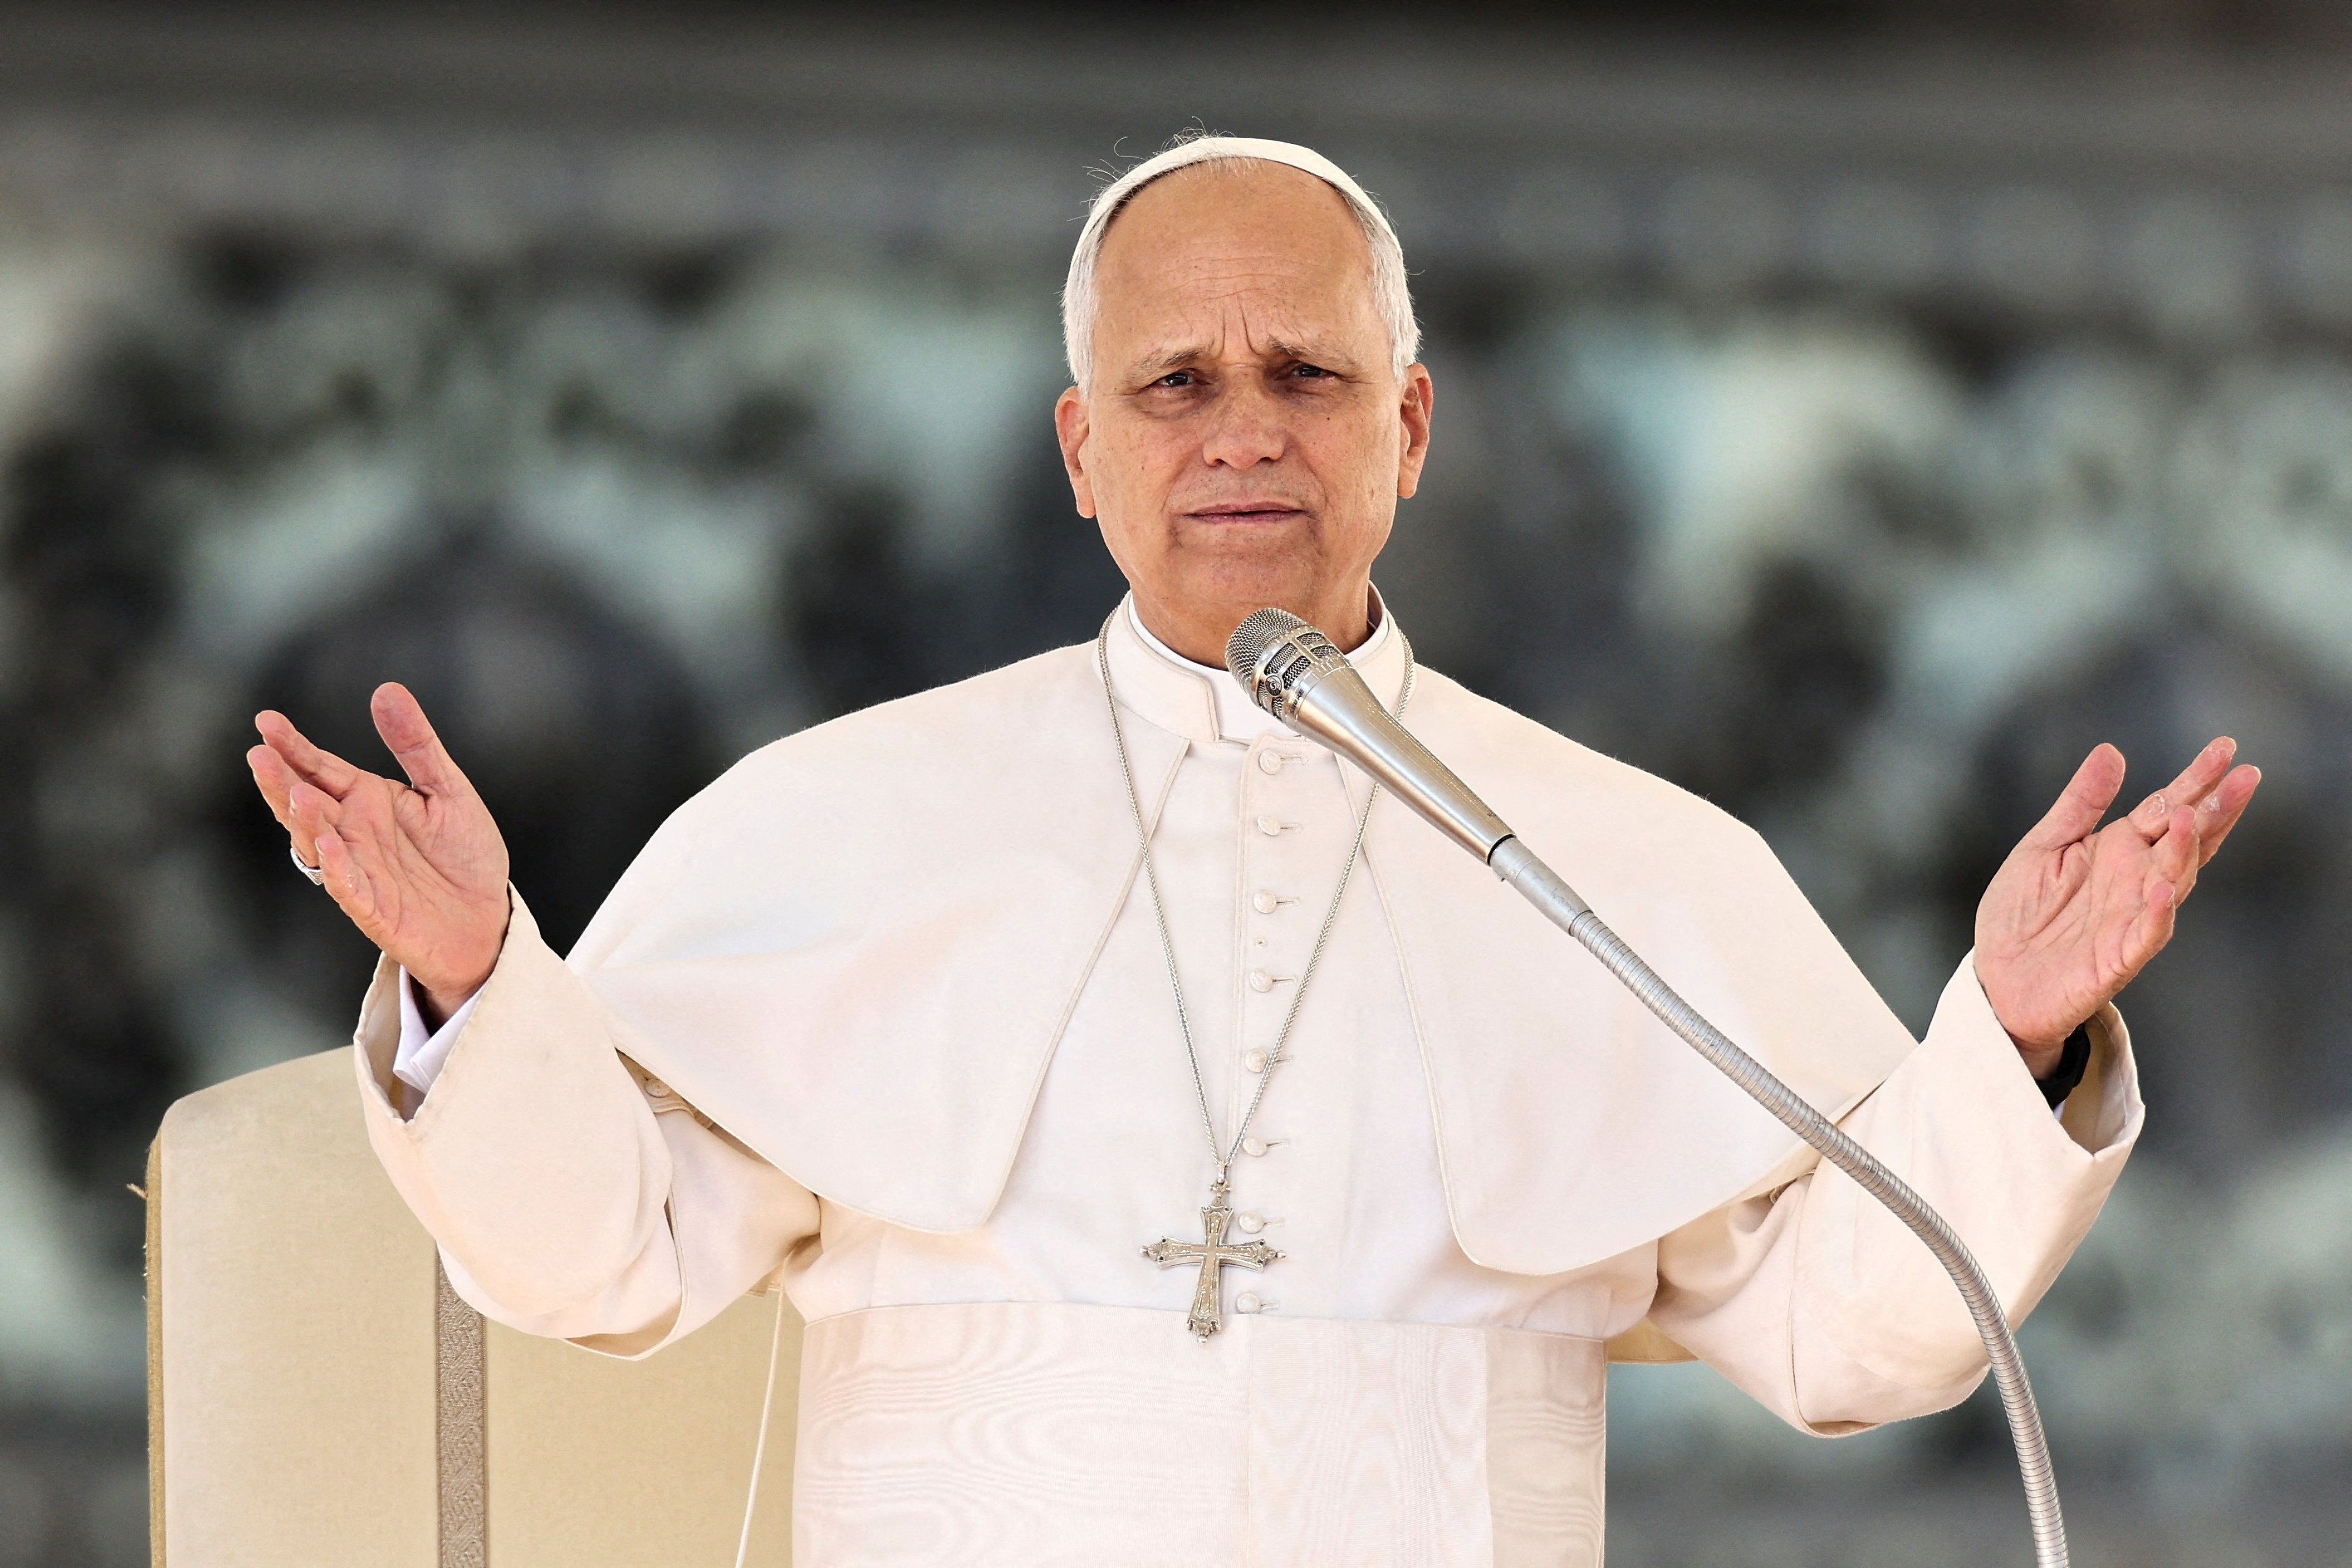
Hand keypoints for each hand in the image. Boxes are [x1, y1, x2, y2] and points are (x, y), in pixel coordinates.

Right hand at [247, 683, 510, 1022]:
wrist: (488, 918)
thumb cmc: (464, 856)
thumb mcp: (447, 789)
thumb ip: (416, 744)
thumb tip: (387, 690)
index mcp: (367, 801)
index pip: (321, 769)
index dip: (294, 747)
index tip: (266, 722)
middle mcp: (353, 833)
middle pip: (306, 803)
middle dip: (282, 782)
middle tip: (260, 755)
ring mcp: (358, 870)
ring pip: (317, 844)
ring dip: (304, 821)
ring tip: (296, 793)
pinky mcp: (373, 908)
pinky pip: (347, 886)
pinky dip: (335, 867)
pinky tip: (328, 844)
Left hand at [1975, 737, 2259, 1074]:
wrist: (1999, 979)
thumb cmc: (2023, 914)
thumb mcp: (2043, 846)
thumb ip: (2079, 804)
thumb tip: (2112, 752)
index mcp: (2119, 849)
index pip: (2167, 808)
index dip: (2197, 780)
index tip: (2225, 747)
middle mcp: (2135, 880)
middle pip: (2185, 841)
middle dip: (2215, 810)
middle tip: (2246, 776)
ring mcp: (2132, 918)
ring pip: (2173, 881)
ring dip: (2183, 852)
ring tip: (2191, 818)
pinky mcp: (2117, 958)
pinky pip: (2145, 934)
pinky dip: (2158, 913)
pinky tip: (2164, 888)